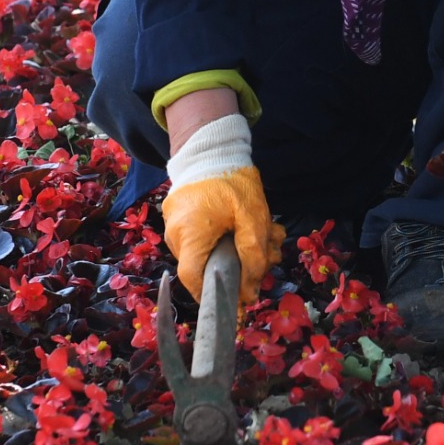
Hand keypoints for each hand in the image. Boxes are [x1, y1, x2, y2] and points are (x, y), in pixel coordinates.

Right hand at [159, 113, 282, 302]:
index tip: (237, 299)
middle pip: (203, 268)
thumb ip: (253, 256)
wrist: (210, 146)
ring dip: (235, 251)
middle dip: (238, 268)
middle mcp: (175, 234)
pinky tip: (247, 227)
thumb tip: (249, 294)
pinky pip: (199, 239)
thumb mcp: (252, 217)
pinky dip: (223, 239)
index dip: (213, 295)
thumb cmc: (232, 181)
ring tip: (267, 236)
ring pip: (203, 254)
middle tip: (270, 254)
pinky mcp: (178, 217)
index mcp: (190, 235)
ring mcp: (173, 226)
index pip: (194, 280)